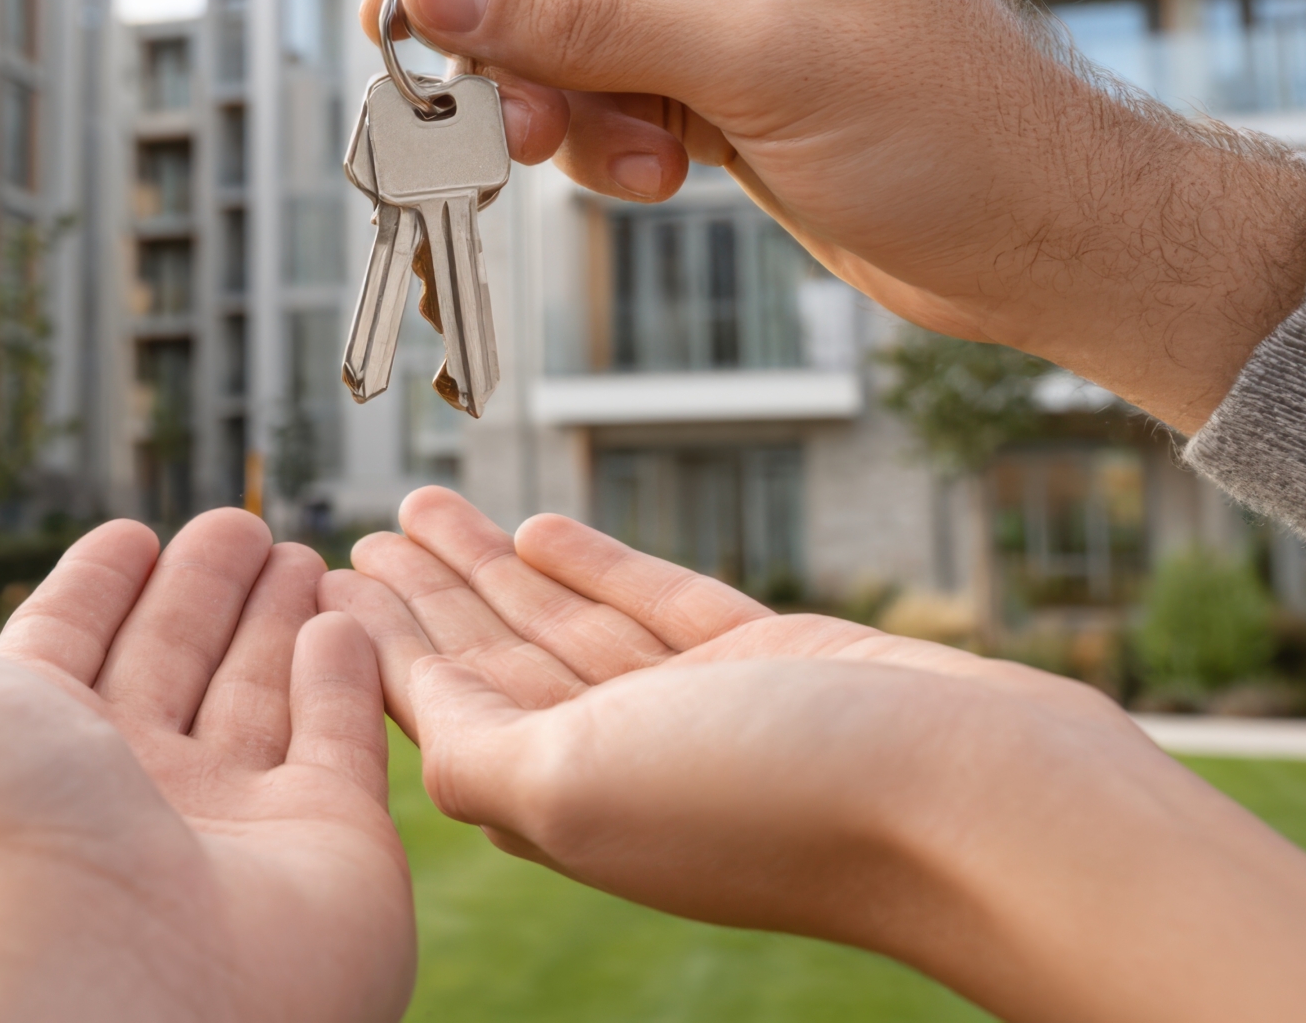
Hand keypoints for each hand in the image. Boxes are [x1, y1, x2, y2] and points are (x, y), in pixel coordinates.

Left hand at [0, 512, 412, 1022]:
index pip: (65, 651)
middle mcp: (119, 799)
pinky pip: (341, 748)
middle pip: (169, 669)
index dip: (95, 590)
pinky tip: (339, 626)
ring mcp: (228, 832)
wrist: (75, 975)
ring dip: (277, 622)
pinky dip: (345, 683)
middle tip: (239, 525)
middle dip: (201, 594)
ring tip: (300, 556)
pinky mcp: (328, 850)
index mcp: (15, 760)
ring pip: (257, 701)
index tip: (132, 534)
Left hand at [322, 486, 1305, 1022]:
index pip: (438, 707)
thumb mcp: (586, 789)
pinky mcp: (776, 664)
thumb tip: (408, 734)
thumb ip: (481, 760)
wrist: (991, 802)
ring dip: (492, 568)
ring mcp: (703, 714)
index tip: (314, 575)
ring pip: (566, 626)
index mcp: (566, 804)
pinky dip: (594, 567)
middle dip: (424, 594)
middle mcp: (625, 763)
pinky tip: (542, 525)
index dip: (373, 641)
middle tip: (361, 522)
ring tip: (424, 500)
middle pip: (495, 662)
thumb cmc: (786, 801)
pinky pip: (656, 606)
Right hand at [365, 0, 1305, 430]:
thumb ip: (585, 21)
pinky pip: (602, 95)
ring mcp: (717, 3)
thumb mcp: (752, 65)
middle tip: (477, 123)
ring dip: (557, 106)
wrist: (1044, 242)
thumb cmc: (951, 132)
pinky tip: (659, 178)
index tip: (399, 8)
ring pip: (564, 35)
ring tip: (621, 166)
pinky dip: (603, 144)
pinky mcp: (714, 84)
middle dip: (507, 41)